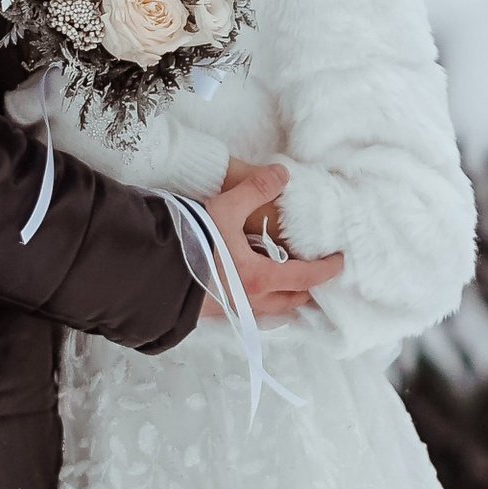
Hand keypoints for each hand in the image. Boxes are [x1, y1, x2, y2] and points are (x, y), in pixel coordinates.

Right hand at [200, 163, 339, 321]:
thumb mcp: (224, 209)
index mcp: (260, 278)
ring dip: (284, 297)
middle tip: (316, 273)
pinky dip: (260, 300)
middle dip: (307, 288)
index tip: (339, 261)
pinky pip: (249, 311)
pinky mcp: (213, 314)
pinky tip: (251, 286)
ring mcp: (232, 311)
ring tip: (288, 281)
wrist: (148, 273)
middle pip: (292, 300)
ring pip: (270, 309)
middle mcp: (250, 301)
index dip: (327, 269)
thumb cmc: (188, 245)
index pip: (307, 278)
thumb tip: (282, 174)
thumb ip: (255, 190)